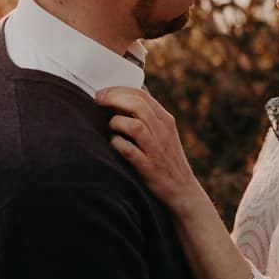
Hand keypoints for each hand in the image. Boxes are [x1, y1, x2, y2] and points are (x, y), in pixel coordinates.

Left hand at [95, 86, 203, 212]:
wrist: (182, 188)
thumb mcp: (164, 132)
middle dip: (112, 99)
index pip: (141, 95)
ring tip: (110, 128)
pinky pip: (128, 150)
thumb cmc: (166, 158)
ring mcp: (156, 149)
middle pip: (136, 105)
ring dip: (115, 123)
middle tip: (97, 102)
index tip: (102, 93)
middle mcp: (162, 131)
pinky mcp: (148, 166)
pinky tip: (113, 143)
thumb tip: (121, 100)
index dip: (118, 90)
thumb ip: (148, 117)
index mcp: (165, 119)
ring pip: (133, 125)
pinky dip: (116, 143)